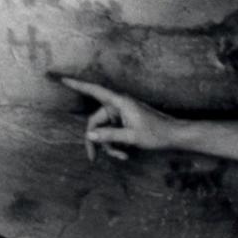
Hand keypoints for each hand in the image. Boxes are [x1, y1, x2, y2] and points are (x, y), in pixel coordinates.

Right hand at [58, 77, 177, 161]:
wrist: (174, 136)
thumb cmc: (156, 133)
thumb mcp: (131, 137)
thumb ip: (108, 136)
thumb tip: (89, 135)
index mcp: (119, 102)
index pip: (94, 90)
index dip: (77, 85)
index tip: (62, 79)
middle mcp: (118, 106)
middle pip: (96, 122)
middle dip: (97, 140)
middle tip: (93, 158)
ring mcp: (122, 115)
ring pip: (104, 131)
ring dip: (109, 145)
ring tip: (122, 155)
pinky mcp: (126, 123)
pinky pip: (113, 133)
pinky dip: (116, 144)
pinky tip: (125, 153)